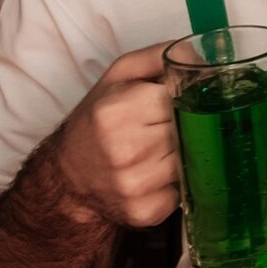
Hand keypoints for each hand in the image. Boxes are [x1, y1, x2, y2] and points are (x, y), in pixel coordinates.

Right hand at [48, 43, 182, 227]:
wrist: (66, 177)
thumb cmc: (97, 120)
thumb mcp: (120, 76)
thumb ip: (161, 56)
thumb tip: (200, 60)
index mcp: (117, 111)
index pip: (181, 98)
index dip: (184, 98)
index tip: (178, 101)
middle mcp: (126, 150)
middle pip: (190, 129)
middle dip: (187, 125)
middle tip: (168, 126)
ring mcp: (136, 185)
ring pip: (192, 159)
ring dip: (185, 153)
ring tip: (160, 150)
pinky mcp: (146, 211)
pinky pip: (186, 190)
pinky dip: (179, 181)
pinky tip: (158, 174)